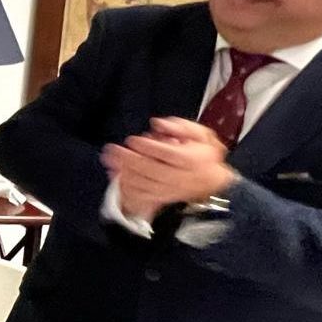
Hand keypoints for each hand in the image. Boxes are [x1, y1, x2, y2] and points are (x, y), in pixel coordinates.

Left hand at [101, 116, 235, 216]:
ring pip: (145, 184)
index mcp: (189, 159)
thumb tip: (157, 123)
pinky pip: (143, 196)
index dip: (147, 147)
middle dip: (129, 160)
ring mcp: (169, 189)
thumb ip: (180, 126)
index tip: (132, 140)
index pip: (167, 154)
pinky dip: (128, 188)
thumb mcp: (200, 134)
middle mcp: (179, 176)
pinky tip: (116, 177)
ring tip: (110, 162)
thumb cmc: (203, 154)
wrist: (211, 181)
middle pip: (151, 170)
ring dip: (125, 173)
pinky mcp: (161, 197)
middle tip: (112, 150)